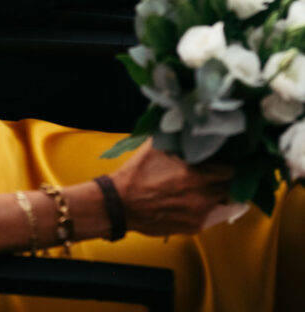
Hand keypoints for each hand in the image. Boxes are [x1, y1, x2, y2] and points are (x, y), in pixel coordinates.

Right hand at [111, 140, 232, 236]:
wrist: (121, 204)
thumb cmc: (138, 173)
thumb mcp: (156, 146)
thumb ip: (176, 137)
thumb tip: (186, 124)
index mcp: (196, 176)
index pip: (231, 172)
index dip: (231, 164)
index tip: (227, 159)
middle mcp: (202, 198)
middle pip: (229, 189)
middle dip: (226, 180)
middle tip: (219, 171)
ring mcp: (199, 215)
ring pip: (221, 203)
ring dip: (217, 193)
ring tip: (207, 185)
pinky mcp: (192, 228)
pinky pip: (209, 216)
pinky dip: (206, 207)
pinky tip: (195, 199)